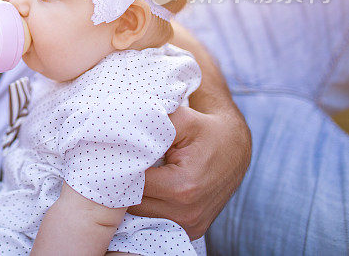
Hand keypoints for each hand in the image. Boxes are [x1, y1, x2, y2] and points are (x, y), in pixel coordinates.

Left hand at [129, 105, 251, 238]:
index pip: (132, 184)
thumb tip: (121, 131)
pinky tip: (149, 186)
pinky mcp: (192, 230)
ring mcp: (191, 226)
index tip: (113, 154)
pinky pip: (156, 220)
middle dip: (124, 183)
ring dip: (134, 196)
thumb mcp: (181, 119)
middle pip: (133, 204)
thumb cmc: (205, 130)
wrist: (235, 148)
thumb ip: (152, 125)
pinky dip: (148, 205)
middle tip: (119, 163)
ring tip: (135, 173)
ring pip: (141, 215)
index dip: (120, 167)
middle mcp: (187, 213)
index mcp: (182, 187)